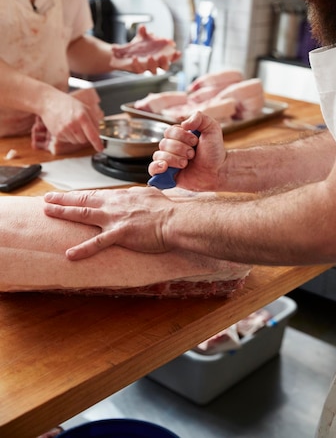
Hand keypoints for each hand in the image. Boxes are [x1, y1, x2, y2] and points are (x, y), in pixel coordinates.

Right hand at [38, 91, 103, 152]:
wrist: (49, 102)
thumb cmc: (67, 104)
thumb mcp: (84, 108)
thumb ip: (94, 120)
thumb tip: (99, 133)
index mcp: (82, 116)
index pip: (92, 134)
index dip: (97, 143)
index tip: (101, 148)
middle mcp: (73, 124)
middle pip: (84, 140)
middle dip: (85, 136)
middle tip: (80, 126)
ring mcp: (64, 130)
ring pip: (76, 141)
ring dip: (76, 136)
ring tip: (71, 124)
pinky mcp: (57, 134)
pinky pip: (68, 140)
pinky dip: (68, 136)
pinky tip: (65, 126)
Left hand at [43, 186, 172, 259]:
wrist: (176, 219)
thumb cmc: (167, 210)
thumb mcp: (150, 196)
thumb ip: (138, 196)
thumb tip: (136, 195)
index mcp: (122, 196)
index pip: (95, 194)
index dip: (79, 195)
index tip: (67, 195)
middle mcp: (115, 204)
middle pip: (84, 200)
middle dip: (63, 199)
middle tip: (47, 198)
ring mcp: (116, 218)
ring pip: (84, 214)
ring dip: (64, 212)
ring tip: (48, 211)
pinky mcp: (121, 234)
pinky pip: (98, 243)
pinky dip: (83, 249)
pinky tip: (69, 254)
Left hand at [110, 25, 180, 73]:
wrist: (124, 54)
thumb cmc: (138, 47)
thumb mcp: (141, 38)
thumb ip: (143, 33)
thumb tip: (142, 27)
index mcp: (160, 57)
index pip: (171, 59)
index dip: (175, 57)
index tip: (178, 52)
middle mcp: (156, 64)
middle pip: (165, 67)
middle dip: (165, 62)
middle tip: (163, 55)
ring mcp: (148, 68)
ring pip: (154, 71)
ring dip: (153, 64)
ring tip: (150, 57)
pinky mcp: (139, 70)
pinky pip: (139, 70)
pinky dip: (137, 64)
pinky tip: (135, 58)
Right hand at [148, 111, 225, 190]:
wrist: (219, 170)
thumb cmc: (215, 150)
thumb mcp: (211, 128)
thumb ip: (199, 118)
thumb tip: (184, 123)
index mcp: (179, 136)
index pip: (169, 131)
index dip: (181, 136)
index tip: (195, 142)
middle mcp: (171, 147)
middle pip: (163, 144)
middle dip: (180, 149)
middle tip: (193, 154)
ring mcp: (168, 161)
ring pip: (159, 156)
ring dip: (174, 159)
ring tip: (186, 163)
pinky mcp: (167, 175)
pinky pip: (152, 169)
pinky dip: (156, 167)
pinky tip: (165, 167)